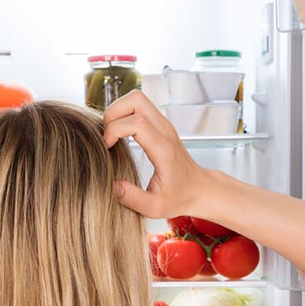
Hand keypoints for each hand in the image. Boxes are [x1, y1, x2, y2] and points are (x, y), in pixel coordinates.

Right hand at [102, 91, 215, 219]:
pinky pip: (138, 106)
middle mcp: (164, 130)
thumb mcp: (154, 207)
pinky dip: (123, 113)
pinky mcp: (159, 123)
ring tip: (111, 133)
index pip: (137, 123)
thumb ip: (132, 198)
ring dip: (117, 110)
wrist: (198, 188)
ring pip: (136, 98)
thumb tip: (112, 185)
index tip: (107, 147)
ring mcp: (163, 124)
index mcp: (163, 149)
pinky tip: (119, 134)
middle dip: (113, 113)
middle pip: (136, 99)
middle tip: (106, 135)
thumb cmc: (178, 197)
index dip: (114, 130)